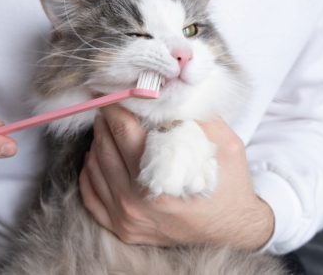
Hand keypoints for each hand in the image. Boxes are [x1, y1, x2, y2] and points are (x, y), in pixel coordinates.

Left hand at [79, 105, 273, 249]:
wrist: (233, 229)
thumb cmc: (228, 185)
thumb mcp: (224, 144)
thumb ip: (195, 116)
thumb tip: (167, 93)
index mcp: (159, 178)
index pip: (123, 131)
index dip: (115, 107)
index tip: (114, 94)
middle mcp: (135, 201)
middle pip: (104, 147)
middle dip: (105, 122)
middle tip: (110, 107)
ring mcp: (125, 218)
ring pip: (94, 168)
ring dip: (97, 143)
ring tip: (107, 128)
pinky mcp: (122, 228)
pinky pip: (90, 195)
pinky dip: (89, 172)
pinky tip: (98, 158)